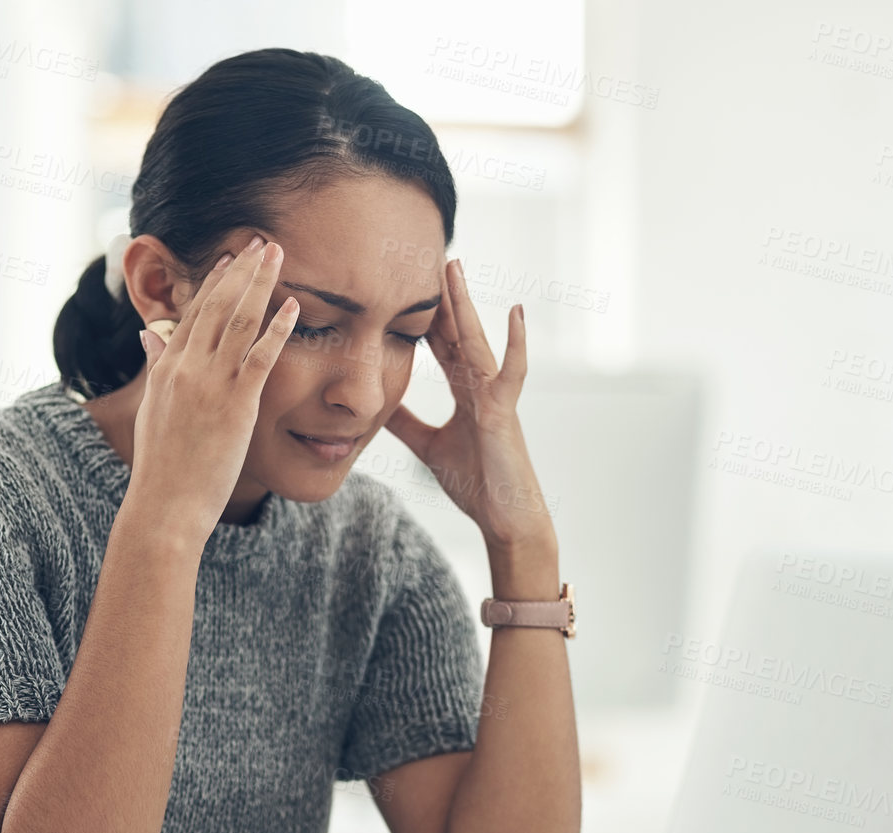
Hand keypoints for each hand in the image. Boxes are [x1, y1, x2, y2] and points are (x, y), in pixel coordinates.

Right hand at [126, 236, 299, 543]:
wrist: (164, 504)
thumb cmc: (162, 467)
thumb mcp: (152, 409)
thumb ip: (156, 368)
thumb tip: (151, 336)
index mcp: (167, 368)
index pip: (193, 313)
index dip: (215, 282)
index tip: (232, 258)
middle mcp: (186, 368)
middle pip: (217, 305)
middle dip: (242, 270)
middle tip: (262, 241)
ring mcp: (210, 384)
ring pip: (238, 320)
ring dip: (261, 283)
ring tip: (278, 255)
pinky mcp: (236, 404)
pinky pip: (261, 356)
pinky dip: (278, 327)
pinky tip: (295, 305)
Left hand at [384, 259, 553, 550]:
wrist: (503, 517)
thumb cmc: (477, 483)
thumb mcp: (428, 446)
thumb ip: (407, 422)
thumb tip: (376, 404)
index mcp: (465, 392)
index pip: (441, 344)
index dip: (424, 315)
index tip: (405, 283)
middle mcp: (481, 386)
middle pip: (457, 332)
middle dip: (442, 296)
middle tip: (426, 255)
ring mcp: (495, 395)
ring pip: (476, 340)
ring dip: (466, 304)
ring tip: (455, 267)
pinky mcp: (505, 412)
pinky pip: (511, 372)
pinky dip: (516, 344)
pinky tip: (517, 313)